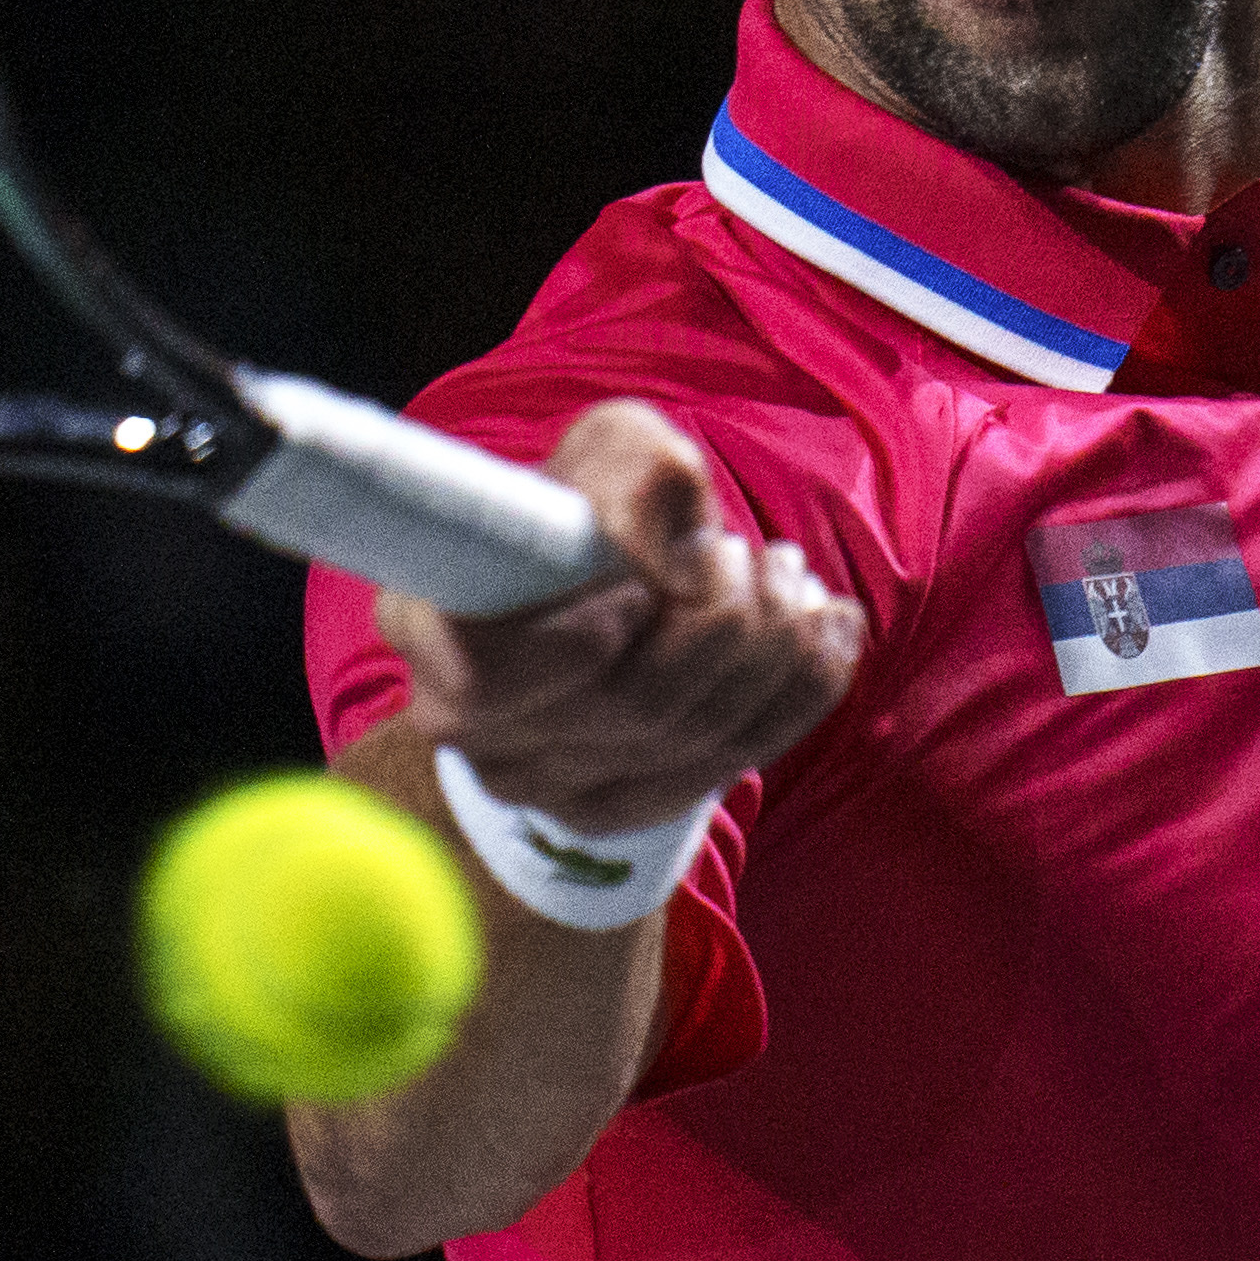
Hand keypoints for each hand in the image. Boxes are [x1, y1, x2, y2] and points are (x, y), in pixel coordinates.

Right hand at [380, 399, 864, 834]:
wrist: (598, 584)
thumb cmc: (588, 505)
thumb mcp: (609, 451)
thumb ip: (637, 472)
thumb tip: (680, 563)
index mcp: (429, 629)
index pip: (492, 675)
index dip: (582, 640)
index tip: (647, 586)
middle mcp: (474, 728)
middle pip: (628, 705)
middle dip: (720, 620)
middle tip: (745, 551)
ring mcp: (547, 785)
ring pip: (690, 736)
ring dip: (771, 647)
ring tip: (786, 573)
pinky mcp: (622, 808)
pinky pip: (735, 760)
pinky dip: (803, 689)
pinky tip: (830, 626)